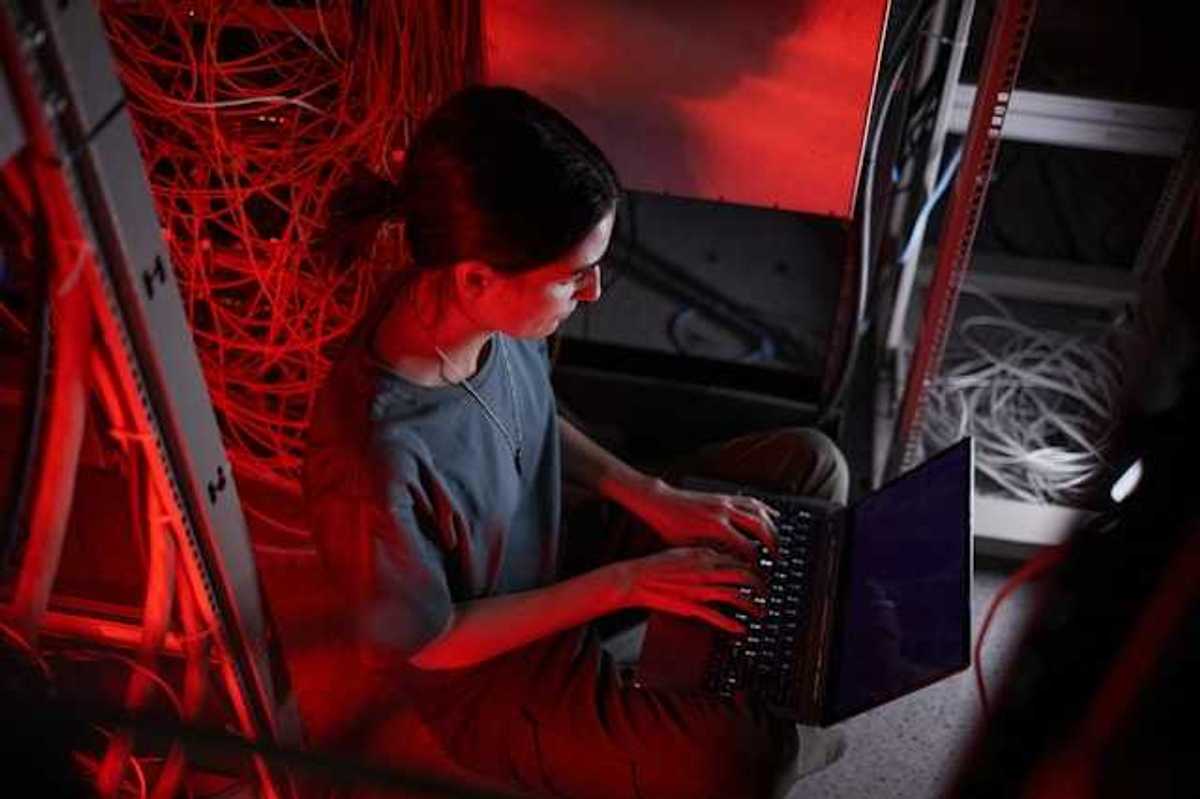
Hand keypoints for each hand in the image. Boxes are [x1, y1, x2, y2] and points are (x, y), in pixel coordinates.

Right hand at [609, 548, 764, 633]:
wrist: (637, 578)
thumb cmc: (657, 565)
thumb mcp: (684, 550)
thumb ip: (704, 552)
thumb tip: (721, 555)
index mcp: (705, 555)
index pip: (739, 559)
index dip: (754, 567)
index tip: (760, 573)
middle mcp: (707, 571)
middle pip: (745, 576)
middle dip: (761, 585)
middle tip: (766, 592)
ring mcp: (701, 590)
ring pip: (737, 596)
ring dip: (753, 605)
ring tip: (760, 612)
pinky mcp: (692, 607)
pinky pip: (718, 617)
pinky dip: (733, 625)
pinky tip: (741, 629)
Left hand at [629, 479, 780, 562]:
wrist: (660, 501)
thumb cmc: (670, 527)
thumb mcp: (689, 548)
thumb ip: (712, 556)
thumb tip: (731, 568)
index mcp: (715, 527)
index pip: (746, 547)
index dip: (756, 563)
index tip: (761, 573)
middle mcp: (724, 512)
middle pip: (760, 527)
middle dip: (772, 544)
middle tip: (777, 559)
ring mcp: (726, 501)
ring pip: (759, 511)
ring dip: (772, 527)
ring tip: (778, 541)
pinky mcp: (724, 496)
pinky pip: (751, 500)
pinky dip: (765, 509)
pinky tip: (772, 516)